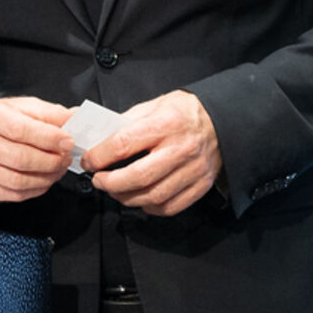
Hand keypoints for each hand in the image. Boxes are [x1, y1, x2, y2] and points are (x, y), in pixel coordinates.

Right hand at [0, 96, 73, 201]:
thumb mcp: (23, 107)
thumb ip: (50, 114)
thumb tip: (75, 119)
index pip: (20, 129)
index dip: (48, 138)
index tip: (68, 141)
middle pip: (19, 158)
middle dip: (50, 161)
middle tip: (65, 158)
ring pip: (17, 180)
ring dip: (45, 178)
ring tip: (58, 169)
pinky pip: (12, 195)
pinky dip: (34, 190)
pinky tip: (44, 180)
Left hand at [82, 89, 220, 216]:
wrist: (223, 121)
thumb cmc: (186, 112)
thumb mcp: (156, 104)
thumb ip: (129, 121)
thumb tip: (101, 139)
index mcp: (166, 123)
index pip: (124, 144)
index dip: (99, 156)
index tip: (88, 161)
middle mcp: (181, 148)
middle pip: (137, 177)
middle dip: (110, 183)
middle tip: (99, 180)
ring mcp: (193, 170)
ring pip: (152, 196)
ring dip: (126, 198)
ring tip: (116, 191)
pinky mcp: (201, 185)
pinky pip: (170, 206)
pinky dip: (150, 208)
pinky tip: (141, 199)